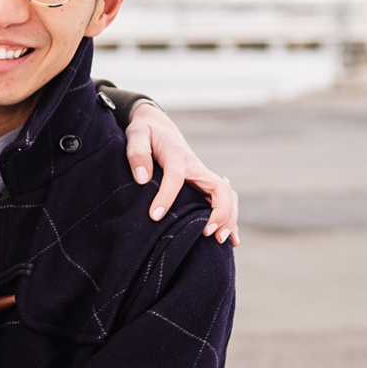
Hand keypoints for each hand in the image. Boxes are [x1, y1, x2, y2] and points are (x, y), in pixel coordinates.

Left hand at [123, 102, 238, 244]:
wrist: (158, 126)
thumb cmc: (146, 132)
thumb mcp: (136, 134)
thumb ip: (137, 153)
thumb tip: (142, 179)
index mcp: (177, 154)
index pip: (175, 176)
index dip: (166, 197)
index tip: (155, 216)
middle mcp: (195, 167)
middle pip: (219, 188)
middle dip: (219, 212)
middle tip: (207, 233)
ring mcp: (202, 176)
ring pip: (227, 196)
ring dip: (228, 219)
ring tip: (219, 241)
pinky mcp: (203, 185)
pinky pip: (223, 201)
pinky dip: (229, 220)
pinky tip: (231, 239)